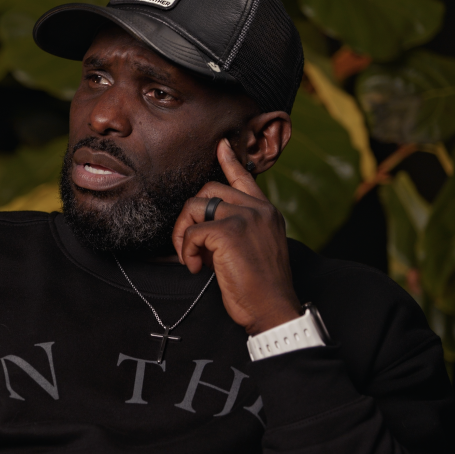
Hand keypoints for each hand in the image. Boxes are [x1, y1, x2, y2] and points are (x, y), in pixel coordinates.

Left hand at [171, 139, 301, 334]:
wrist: (272, 308)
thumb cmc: (259, 286)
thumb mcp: (251, 249)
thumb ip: (233, 230)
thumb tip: (203, 229)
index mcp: (266, 212)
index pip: (245, 178)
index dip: (230, 161)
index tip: (221, 145)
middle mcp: (258, 209)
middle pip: (208, 190)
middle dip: (188, 216)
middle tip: (188, 246)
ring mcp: (245, 218)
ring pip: (195, 207)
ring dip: (183, 234)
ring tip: (191, 258)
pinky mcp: (229, 233)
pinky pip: (192, 232)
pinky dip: (186, 251)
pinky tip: (196, 268)